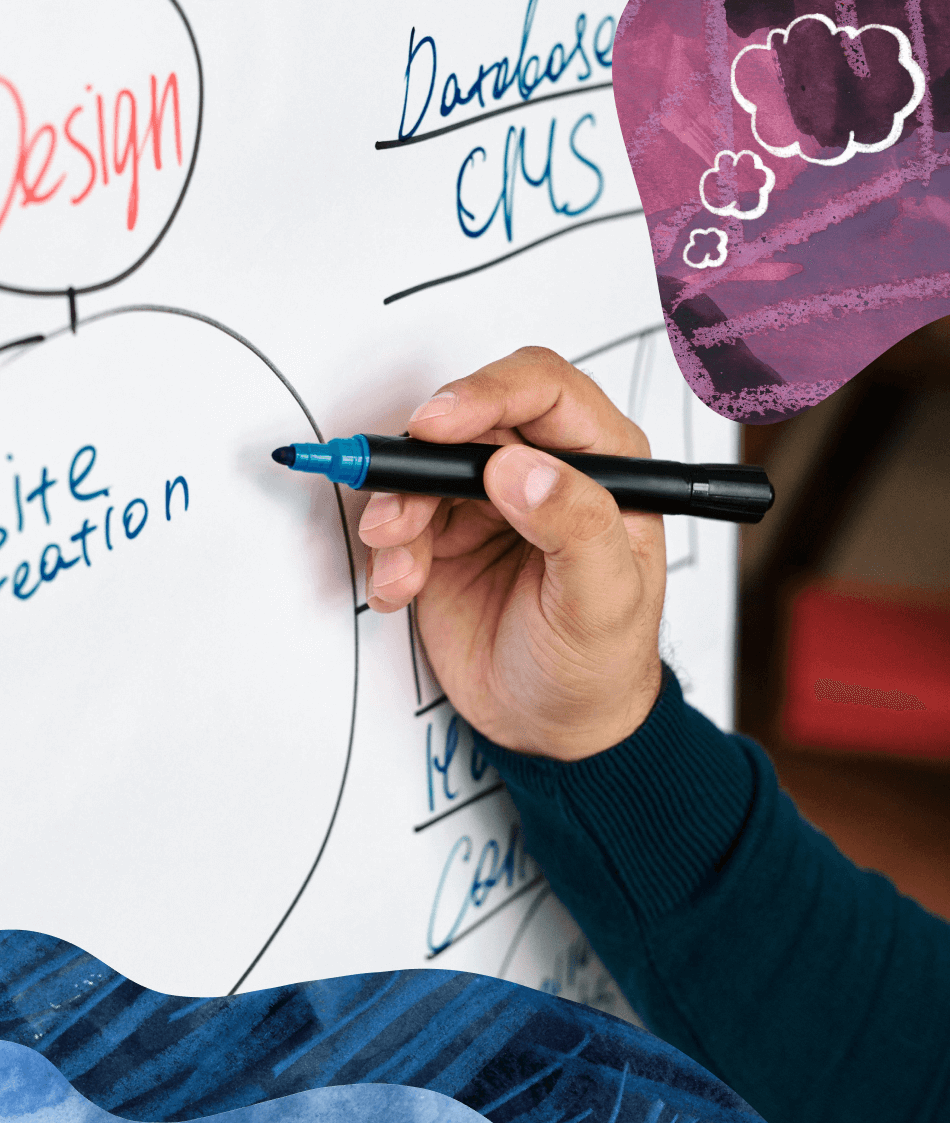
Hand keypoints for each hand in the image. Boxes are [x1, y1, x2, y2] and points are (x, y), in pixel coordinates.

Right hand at [358, 347, 666, 759]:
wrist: (553, 731)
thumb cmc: (601, 666)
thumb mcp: (604, 603)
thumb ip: (576, 529)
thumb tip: (520, 469)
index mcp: (604, 465)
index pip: (543, 391)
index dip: (486, 394)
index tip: (437, 425)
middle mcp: (544, 471)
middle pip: (468, 422)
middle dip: (422, 463)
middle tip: (397, 510)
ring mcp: (489, 503)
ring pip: (423, 469)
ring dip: (397, 513)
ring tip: (401, 569)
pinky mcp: (444, 537)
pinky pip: (399, 518)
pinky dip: (388, 552)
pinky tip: (400, 589)